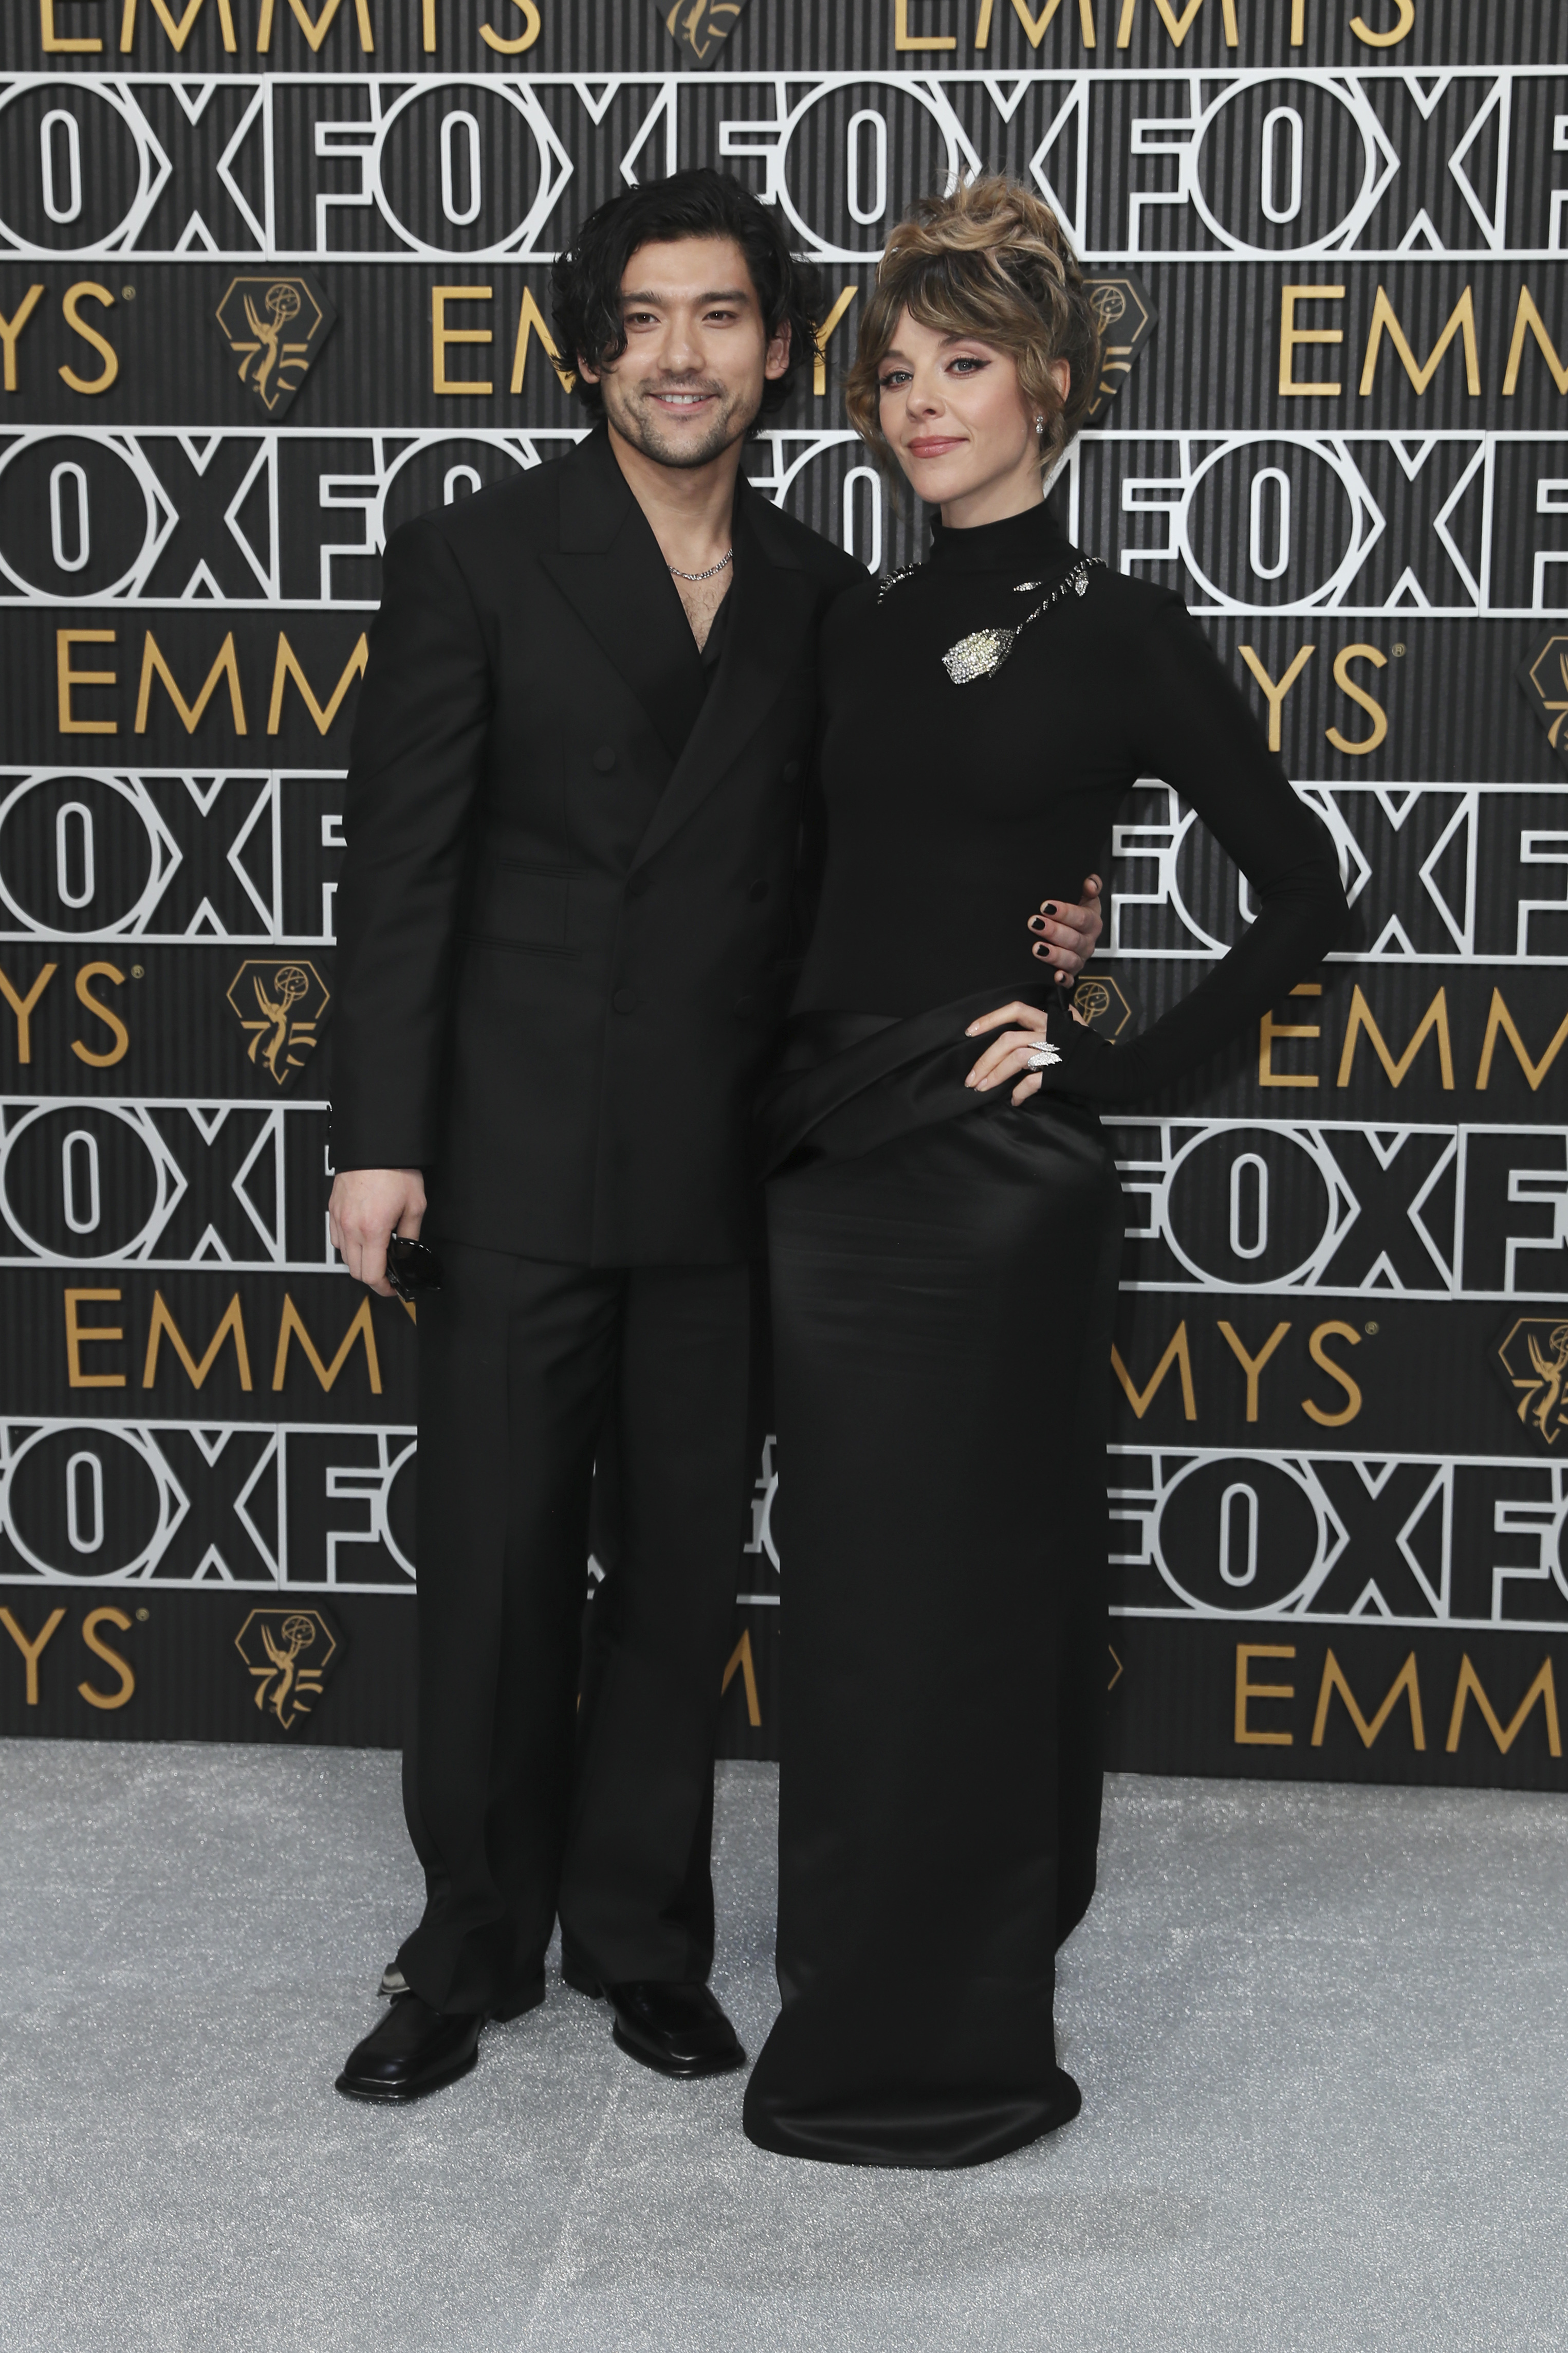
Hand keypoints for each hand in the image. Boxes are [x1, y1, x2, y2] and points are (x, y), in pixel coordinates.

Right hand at [329, 1168, 424, 1297]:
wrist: (375, 1145)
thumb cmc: (395, 1170)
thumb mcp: (415, 1206)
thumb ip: (410, 1235)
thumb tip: (407, 1252)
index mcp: (372, 1230)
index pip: (371, 1275)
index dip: (383, 1288)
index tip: (391, 1289)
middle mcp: (351, 1227)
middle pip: (355, 1270)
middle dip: (372, 1276)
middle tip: (387, 1273)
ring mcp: (339, 1219)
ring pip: (344, 1256)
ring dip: (359, 1261)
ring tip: (376, 1254)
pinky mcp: (333, 1210)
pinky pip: (336, 1239)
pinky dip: (348, 1245)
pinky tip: (362, 1238)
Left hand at [963, 999, 1085, 1106]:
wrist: (1117, 1069)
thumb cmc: (1094, 1050)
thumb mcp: (1076, 1027)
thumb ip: (1060, 1018)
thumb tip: (1049, 1008)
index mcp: (1051, 1020)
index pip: (1016, 1009)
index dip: (990, 1018)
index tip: (970, 1031)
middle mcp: (1051, 1032)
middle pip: (1008, 1039)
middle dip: (984, 1059)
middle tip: (971, 1077)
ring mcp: (1055, 1051)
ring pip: (1016, 1057)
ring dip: (995, 1075)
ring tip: (982, 1088)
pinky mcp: (1060, 1072)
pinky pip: (1032, 1081)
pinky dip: (1020, 1092)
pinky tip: (1015, 1100)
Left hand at [1027, 874, 1102, 986]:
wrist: (1070, 929)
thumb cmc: (1074, 913)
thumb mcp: (1083, 897)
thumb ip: (1089, 886)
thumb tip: (1090, 882)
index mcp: (1091, 921)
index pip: (1082, 917)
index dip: (1065, 912)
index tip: (1046, 906)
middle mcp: (1087, 942)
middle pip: (1074, 939)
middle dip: (1054, 931)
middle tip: (1035, 924)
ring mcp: (1079, 959)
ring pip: (1071, 960)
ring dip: (1054, 955)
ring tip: (1037, 948)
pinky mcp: (1071, 973)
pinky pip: (1070, 980)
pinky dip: (1063, 979)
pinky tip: (1055, 976)